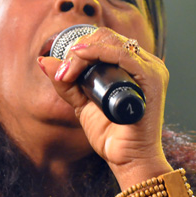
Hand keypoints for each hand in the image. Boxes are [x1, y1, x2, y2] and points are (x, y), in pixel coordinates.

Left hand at [38, 28, 170, 183]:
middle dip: (77, 51)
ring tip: (68, 72)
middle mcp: (143, 63)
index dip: (77, 49)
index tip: (61, 72)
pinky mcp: (152, 79)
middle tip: (63, 73)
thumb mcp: (82, 104)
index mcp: (130, 66)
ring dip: (83, 52)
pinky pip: (124, 55)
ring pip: (112, 41)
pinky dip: (100, 52)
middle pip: (106, 36)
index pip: (102, 40)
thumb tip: (43, 61)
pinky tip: (82, 56)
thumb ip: (66, 83)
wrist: (128, 160)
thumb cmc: (111, 135)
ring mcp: (150, 69)